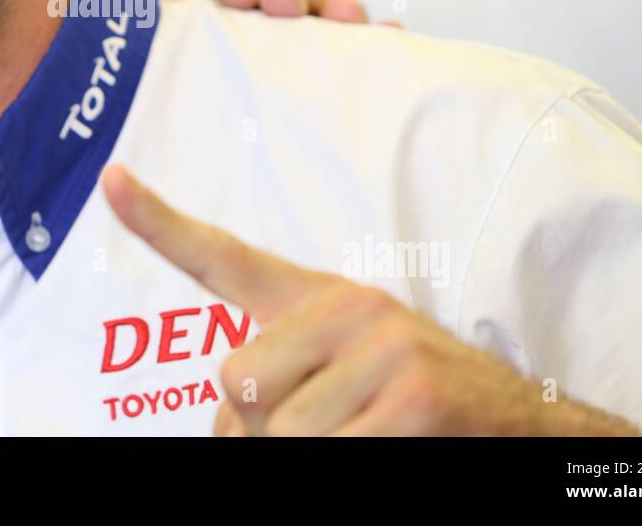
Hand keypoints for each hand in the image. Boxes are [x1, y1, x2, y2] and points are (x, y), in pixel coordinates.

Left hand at [100, 165, 640, 436]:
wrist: (532, 428)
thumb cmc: (420, 407)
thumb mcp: (348, 371)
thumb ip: (280, 372)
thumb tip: (228, 409)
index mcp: (323, 298)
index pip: (226, 255)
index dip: (159, 222)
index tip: (110, 179)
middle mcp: (349, 309)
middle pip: (233, 383)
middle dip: (259, 431)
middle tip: (328, 428)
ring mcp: (384, 348)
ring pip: (274, 434)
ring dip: (306, 457)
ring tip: (364, 438)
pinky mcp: (414, 397)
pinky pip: (326, 454)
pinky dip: (351, 463)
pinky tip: (393, 447)